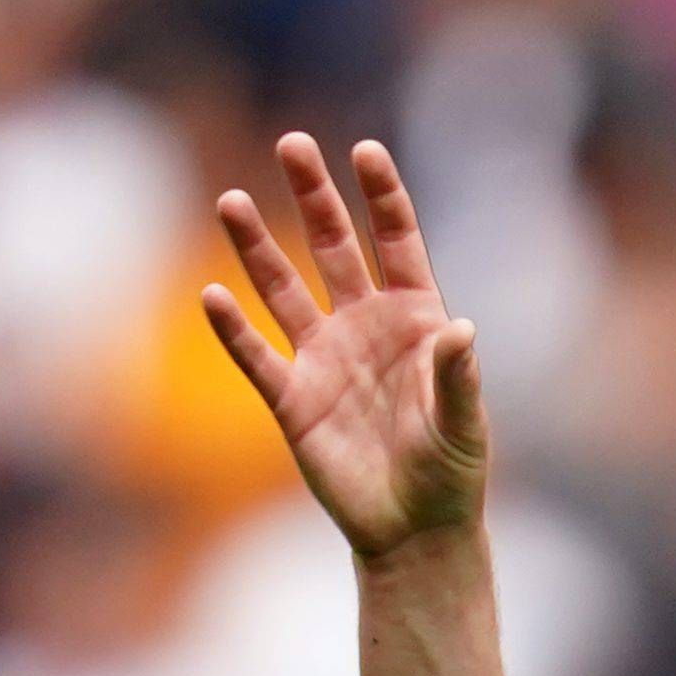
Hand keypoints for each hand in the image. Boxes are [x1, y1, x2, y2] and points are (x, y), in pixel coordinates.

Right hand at [199, 133, 487, 560]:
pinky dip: (234, 330)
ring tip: (232, 201)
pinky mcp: (292, 400)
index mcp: (416, 318)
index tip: (365, 151)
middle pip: (333, 246)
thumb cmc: (451, 472)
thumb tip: (461, 330)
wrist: (415, 531)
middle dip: (314, 196)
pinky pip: (256, 357)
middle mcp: (364, 325)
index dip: (382, 197)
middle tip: (292, 144)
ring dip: (257, 247)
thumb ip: (457, 377)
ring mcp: (324, 358)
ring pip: (283, 289)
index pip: (397, 242)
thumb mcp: (463, 424)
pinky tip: (212, 296)